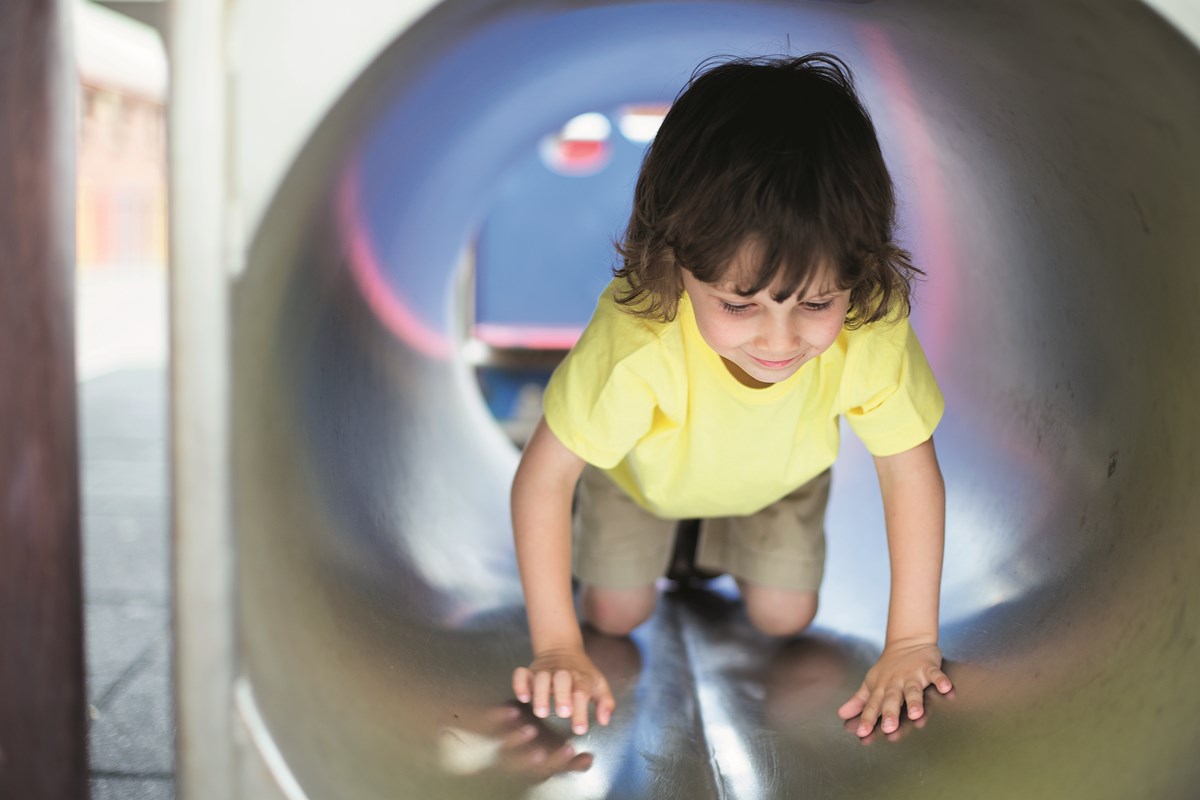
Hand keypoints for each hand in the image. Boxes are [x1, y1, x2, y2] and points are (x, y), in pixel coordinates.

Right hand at [512, 646, 614, 734]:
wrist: (563, 649)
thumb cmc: (582, 674)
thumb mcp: (599, 685)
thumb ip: (605, 702)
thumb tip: (604, 720)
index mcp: (581, 677)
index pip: (582, 692)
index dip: (581, 710)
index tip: (579, 729)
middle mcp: (562, 673)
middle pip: (562, 680)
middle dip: (562, 696)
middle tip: (563, 713)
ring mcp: (544, 671)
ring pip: (540, 677)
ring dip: (540, 693)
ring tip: (541, 712)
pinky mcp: (529, 671)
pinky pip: (521, 674)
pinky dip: (519, 684)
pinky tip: (523, 698)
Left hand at [837, 638, 951, 736]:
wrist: (907, 641)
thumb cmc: (889, 668)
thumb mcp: (872, 683)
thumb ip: (860, 700)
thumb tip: (842, 714)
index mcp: (882, 687)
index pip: (873, 704)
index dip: (867, 718)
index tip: (862, 732)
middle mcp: (896, 682)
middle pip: (892, 699)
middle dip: (890, 712)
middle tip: (889, 727)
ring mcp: (913, 675)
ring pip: (913, 689)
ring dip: (915, 701)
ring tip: (915, 714)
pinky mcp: (928, 667)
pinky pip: (935, 674)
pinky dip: (941, 680)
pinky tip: (945, 688)